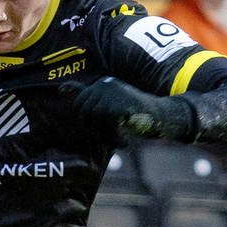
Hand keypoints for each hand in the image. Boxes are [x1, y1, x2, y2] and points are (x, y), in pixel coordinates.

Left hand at [67, 76, 191, 139]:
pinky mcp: (118, 106)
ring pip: (91, 121)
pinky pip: (105, 128)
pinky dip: (114, 140)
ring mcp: (111, 94)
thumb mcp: (110, 105)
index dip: (90, 122)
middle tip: (112, 137)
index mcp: (101, 83)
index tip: (105, 129)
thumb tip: (61, 89)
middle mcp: (104, 84)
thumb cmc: (138, 114)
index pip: (80, 106)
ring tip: (120, 139)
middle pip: (82, 114)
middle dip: (94, 129)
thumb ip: (87, 96)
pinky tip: (126, 143)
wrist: (164, 117)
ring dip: (104, 136)